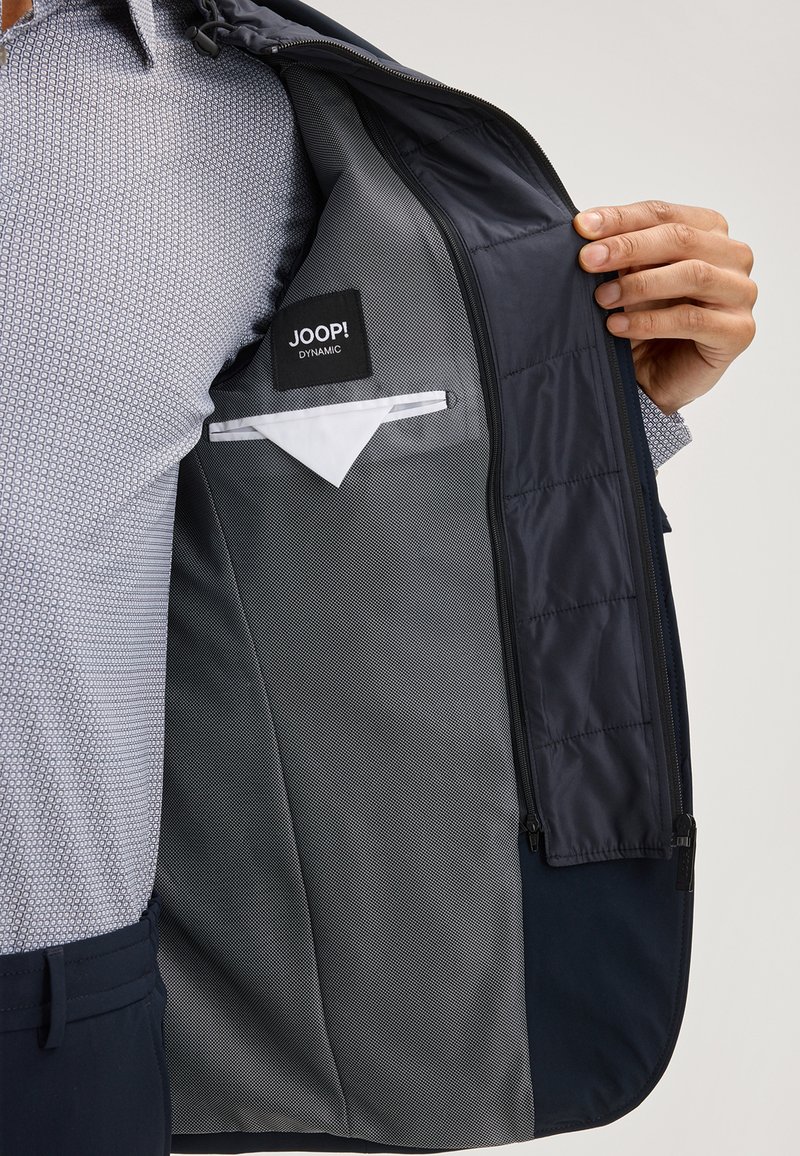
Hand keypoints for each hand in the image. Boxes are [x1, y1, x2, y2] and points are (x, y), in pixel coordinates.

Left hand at [573, 200, 756, 413]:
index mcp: (709, 230)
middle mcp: (733, 256)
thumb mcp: (629, 279)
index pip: (663, 213)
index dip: (621, 218)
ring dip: (640, 284)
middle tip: (587, 259)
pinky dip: (649, 321)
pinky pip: (692, 319)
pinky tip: (616, 325)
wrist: (656, 379)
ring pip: (693, 274)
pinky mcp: (738, 331)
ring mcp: (741, 293)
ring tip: (601, 297)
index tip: (581, 226)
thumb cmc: (645, 321)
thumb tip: (585, 228)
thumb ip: (620, 254)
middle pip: (680, 238)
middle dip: (628, 246)